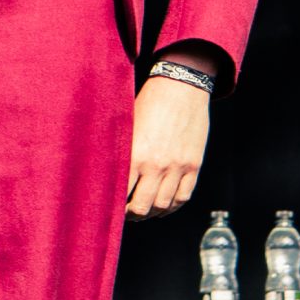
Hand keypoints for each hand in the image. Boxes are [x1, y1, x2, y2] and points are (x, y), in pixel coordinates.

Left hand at [124, 75, 209, 219]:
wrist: (182, 86)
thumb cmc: (149, 102)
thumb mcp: (128, 124)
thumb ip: (121, 152)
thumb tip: (105, 174)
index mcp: (136, 155)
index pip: (122, 196)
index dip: (115, 207)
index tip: (110, 207)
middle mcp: (158, 165)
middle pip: (142, 208)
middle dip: (131, 213)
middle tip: (126, 210)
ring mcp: (178, 167)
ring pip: (163, 206)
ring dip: (151, 212)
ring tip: (143, 208)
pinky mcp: (194, 165)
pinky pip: (183, 197)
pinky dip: (172, 207)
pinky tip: (162, 205)